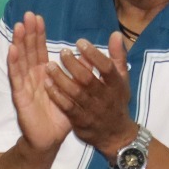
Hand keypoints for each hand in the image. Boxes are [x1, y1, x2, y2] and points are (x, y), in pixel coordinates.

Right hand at [6, 11, 72, 153]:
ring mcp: (24, 84)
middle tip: (27, 14)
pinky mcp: (20, 95)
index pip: (40, 49)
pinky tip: (12, 49)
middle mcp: (32, 75)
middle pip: (29, 50)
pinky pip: (16, 77)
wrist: (50, 138)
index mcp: (44, 73)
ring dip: (19, 43)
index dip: (38, 34)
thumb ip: (79, 73)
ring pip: (21, 60)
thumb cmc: (61, 115)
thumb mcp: (73, 91)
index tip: (38, 17)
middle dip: (28, 32)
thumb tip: (87, 54)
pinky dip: (14, 62)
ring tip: (19, 27)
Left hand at [43, 32, 135, 157]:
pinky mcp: (81, 121)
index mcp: (117, 85)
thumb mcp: (121, 80)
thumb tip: (115, 34)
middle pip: (88, 80)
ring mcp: (92, 111)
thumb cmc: (116, 100)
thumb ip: (117, 57)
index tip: (80, 42)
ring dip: (61, 78)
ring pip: (75, 93)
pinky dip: (57, 95)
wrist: (115, 134)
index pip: (107, 68)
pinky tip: (47, 84)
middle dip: (73, 65)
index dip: (93, 54)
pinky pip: (67, 107)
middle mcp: (105, 98)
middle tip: (62, 52)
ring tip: (49, 65)